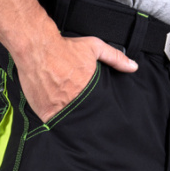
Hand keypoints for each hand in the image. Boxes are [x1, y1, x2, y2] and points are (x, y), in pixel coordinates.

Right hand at [11, 21, 138, 123]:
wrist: (37, 48)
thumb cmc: (64, 48)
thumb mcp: (94, 48)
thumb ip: (115, 58)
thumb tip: (133, 67)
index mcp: (88, 89)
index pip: (98, 107)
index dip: (98, 109)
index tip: (96, 108)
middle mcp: (74, 101)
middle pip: (84, 116)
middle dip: (84, 114)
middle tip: (80, 108)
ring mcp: (58, 108)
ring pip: (68, 121)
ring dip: (69, 118)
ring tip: (67, 110)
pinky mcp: (44, 111)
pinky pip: (51, 123)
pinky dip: (54, 120)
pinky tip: (55, 113)